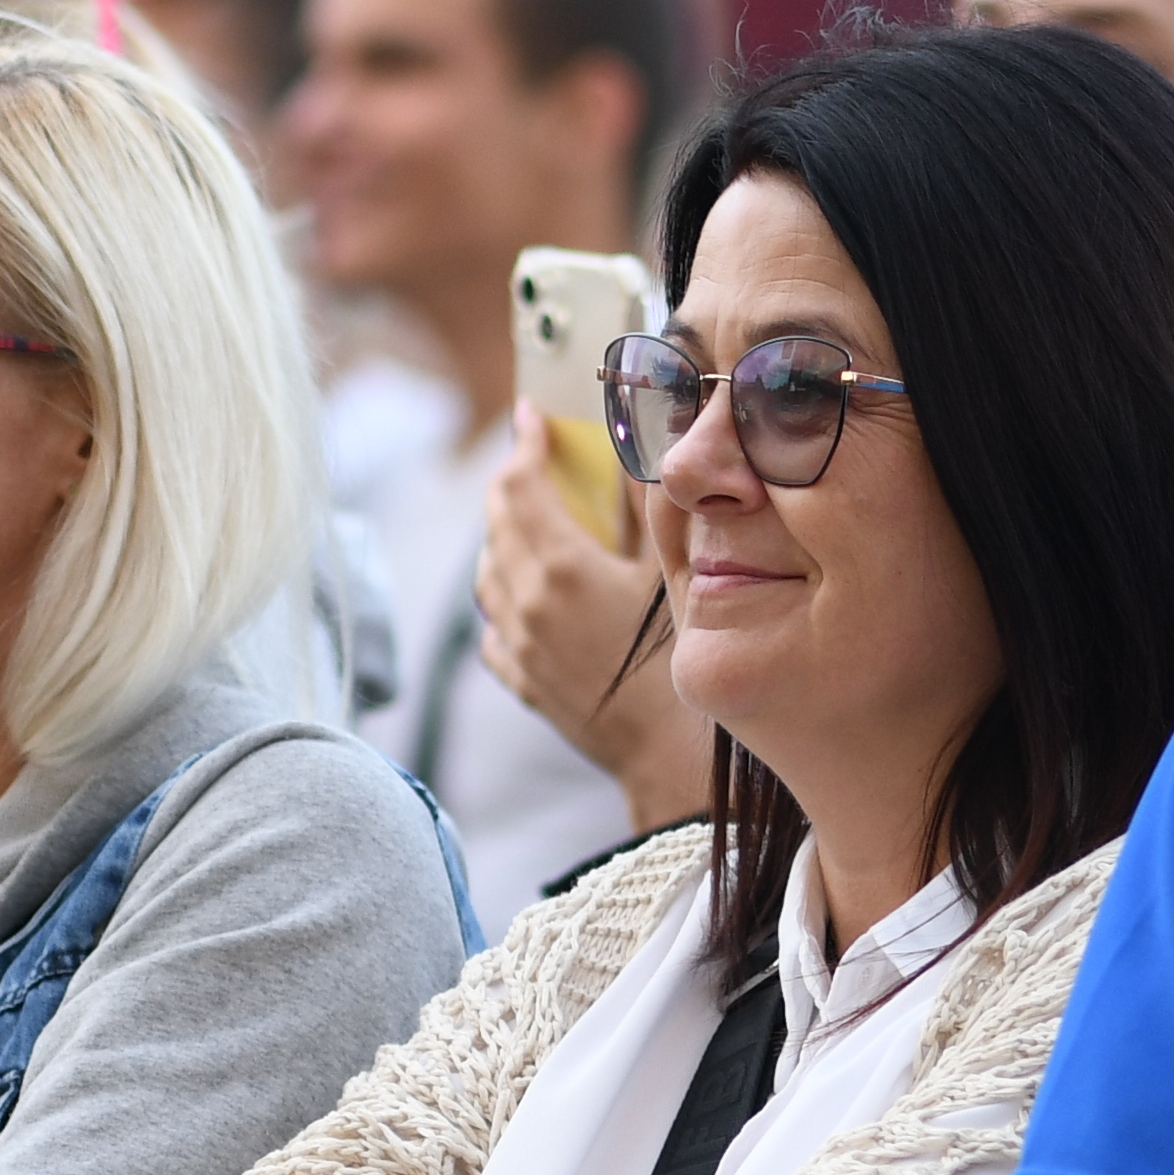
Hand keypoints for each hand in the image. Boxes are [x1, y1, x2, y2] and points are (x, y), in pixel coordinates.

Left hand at [478, 429, 700, 825]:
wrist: (670, 759)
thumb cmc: (687, 663)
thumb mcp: (677, 573)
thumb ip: (649, 508)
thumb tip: (635, 451)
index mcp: (561, 569)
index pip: (521, 486)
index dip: (524, 444)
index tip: (529, 416)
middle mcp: (526, 605)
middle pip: (497, 526)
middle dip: (510, 484)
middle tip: (530, 458)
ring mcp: (519, 646)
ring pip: (486, 576)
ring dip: (499, 538)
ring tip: (526, 521)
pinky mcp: (525, 681)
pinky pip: (493, 628)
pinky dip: (502, 598)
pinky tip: (524, 595)